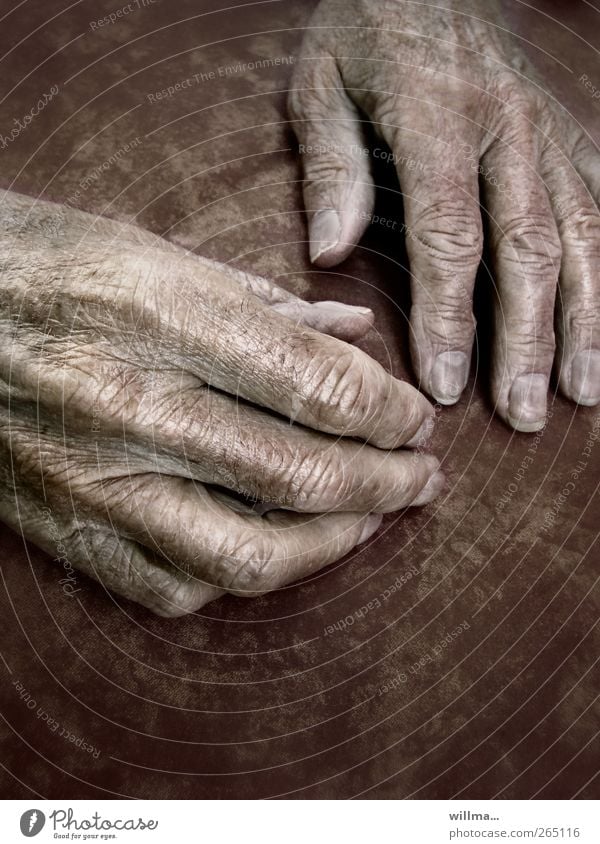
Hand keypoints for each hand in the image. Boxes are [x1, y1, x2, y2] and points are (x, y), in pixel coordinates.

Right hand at [0, 192, 441, 615]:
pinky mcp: (66, 526)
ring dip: (334, 543)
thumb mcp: (157, 251)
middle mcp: (130, 406)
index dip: (392, 413)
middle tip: (422, 474)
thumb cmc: (46, 262)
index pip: (321, 386)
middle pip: (303, 475)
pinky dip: (242, 573)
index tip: (415, 418)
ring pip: (249, 554)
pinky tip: (271, 542)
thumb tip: (354, 328)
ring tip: (371, 517)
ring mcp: (94, 479)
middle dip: (389, 481)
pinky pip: (174, 587)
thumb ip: (267, 300)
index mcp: (160, 315)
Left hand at [288, 0, 599, 430]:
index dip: (450, 318)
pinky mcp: (572, 136)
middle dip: (528, 341)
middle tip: (521, 414)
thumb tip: (328, 252)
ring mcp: (552, 132)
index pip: (449, 236)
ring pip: (582, 238)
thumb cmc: (368, 26)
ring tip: (582, 394)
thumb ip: (332, 165)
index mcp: (442, 116)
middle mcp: (512, 129)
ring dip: (586, 323)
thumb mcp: (322, 80)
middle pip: (528, 251)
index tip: (445, 386)